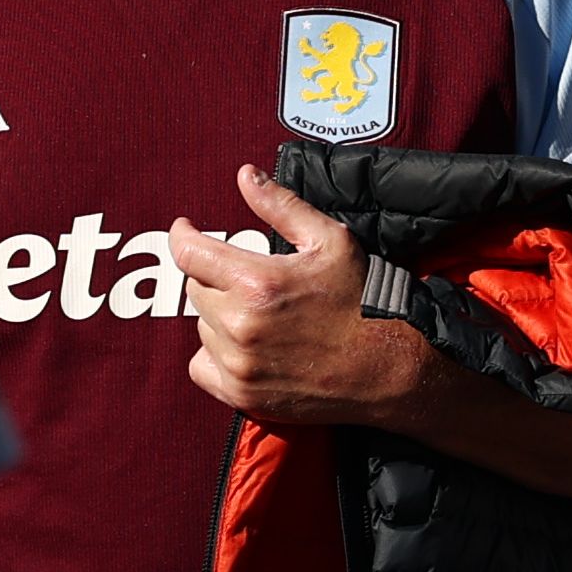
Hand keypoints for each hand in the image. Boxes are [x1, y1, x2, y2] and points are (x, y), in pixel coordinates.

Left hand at [170, 164, 434, 427]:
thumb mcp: (330, 240)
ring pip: (203, 327)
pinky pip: (201, 366)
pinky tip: (246, 346)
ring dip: (220, 316)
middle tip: (250, 280)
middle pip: (196, 289)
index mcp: (257, 282)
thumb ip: (282, 206)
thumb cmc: (363, 300)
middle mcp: (240, 325)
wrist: (388, 367)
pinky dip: (215, 354)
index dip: (183, 235)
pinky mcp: (242, 394)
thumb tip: (246, 176)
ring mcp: (239, 364)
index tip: (185, 229)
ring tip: (261, 315)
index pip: (189, 253)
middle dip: (217, 278)